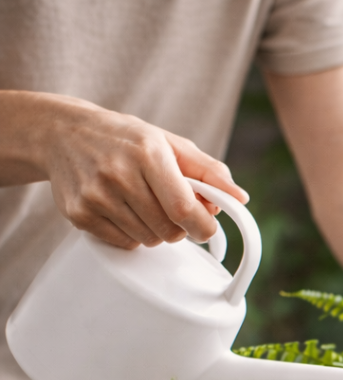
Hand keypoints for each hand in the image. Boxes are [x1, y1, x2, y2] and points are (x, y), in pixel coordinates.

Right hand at [0, 91, 248, 248]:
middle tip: (168, 208)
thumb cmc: (125, 139)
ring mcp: (96, 196)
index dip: (202, 226)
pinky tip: (121, 209)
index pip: (184, 209)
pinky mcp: (80, 214)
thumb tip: (240, 198)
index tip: (205, 226)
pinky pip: (125, 244)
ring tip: (141, 203)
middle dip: (179, 227)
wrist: (61, 133)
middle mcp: (118, 174)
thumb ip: (209, 171)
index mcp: (147, 153)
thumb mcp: (170, 143)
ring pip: (149, 241)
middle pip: (170, 232)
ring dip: (155, 230)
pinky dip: (131, 234)